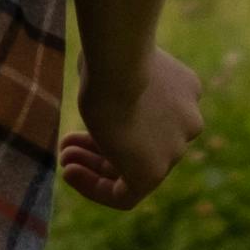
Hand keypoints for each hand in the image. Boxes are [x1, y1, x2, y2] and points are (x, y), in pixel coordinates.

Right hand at [59, 47, 202, 207]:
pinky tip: (70, 174)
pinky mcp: (154, 173)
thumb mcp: (115, 61)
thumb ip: (114, 76)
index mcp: (185, 92)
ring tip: (63, 160)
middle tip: (67, 146)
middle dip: (100, 146)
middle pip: (142, 143)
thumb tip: (94, 73)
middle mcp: (187, 124)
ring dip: (93, 166)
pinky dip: (96, 188)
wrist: (117, 65)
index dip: (117, 120)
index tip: (92, 117)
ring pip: (132, 167)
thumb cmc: (109, 55)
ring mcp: (174, 150)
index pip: (153, 118)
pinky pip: (127, 193)